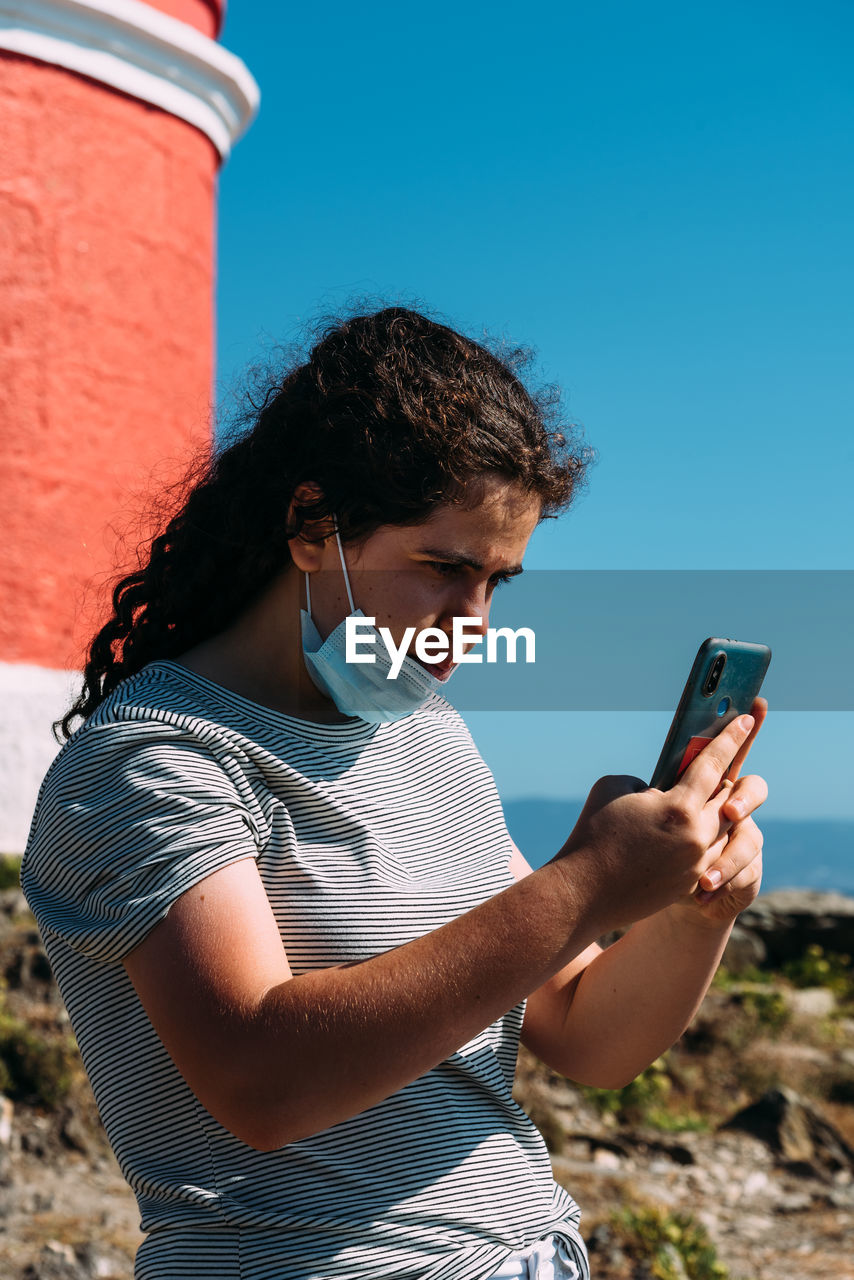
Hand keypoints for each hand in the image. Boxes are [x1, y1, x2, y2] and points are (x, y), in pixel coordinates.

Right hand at [554, 706, 767, 935]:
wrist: (583, 892)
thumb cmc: (593, 833)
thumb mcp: (615, 787)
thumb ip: (647, 781)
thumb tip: (661, 790)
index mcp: (679, 808)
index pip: (713, 764)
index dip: (729, 738)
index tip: (744, 719)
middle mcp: (697, 837)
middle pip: (727, 800)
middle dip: (724, 782)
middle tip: (720, 766)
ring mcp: (696, 865)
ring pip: (722, 830)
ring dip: (715, 813)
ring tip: (701, 802)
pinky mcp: (689, 884)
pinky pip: (708, 855)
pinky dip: (701, 840)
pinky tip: (685, 834)